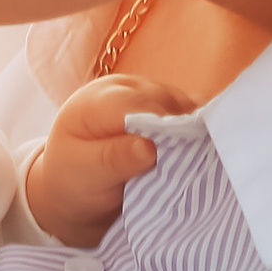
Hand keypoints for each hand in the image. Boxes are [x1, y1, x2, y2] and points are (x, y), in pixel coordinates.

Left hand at [23, 75, 193, 248]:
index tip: (176, 155)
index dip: (159, 127)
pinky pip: (188, 110)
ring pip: (180, 103)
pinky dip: (195, 127)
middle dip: (177, 130)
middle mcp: (121, 88)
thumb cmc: (74, 179)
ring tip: (192, 158)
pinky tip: (197, 147)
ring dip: (190, 128)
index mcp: (94, 101)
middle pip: (162, 100)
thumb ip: (115, 159)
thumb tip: (149, 147)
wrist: (73, 182)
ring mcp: (143, 92)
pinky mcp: (161, 103)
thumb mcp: (85, 174)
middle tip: (188, 163)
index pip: (135, 105)